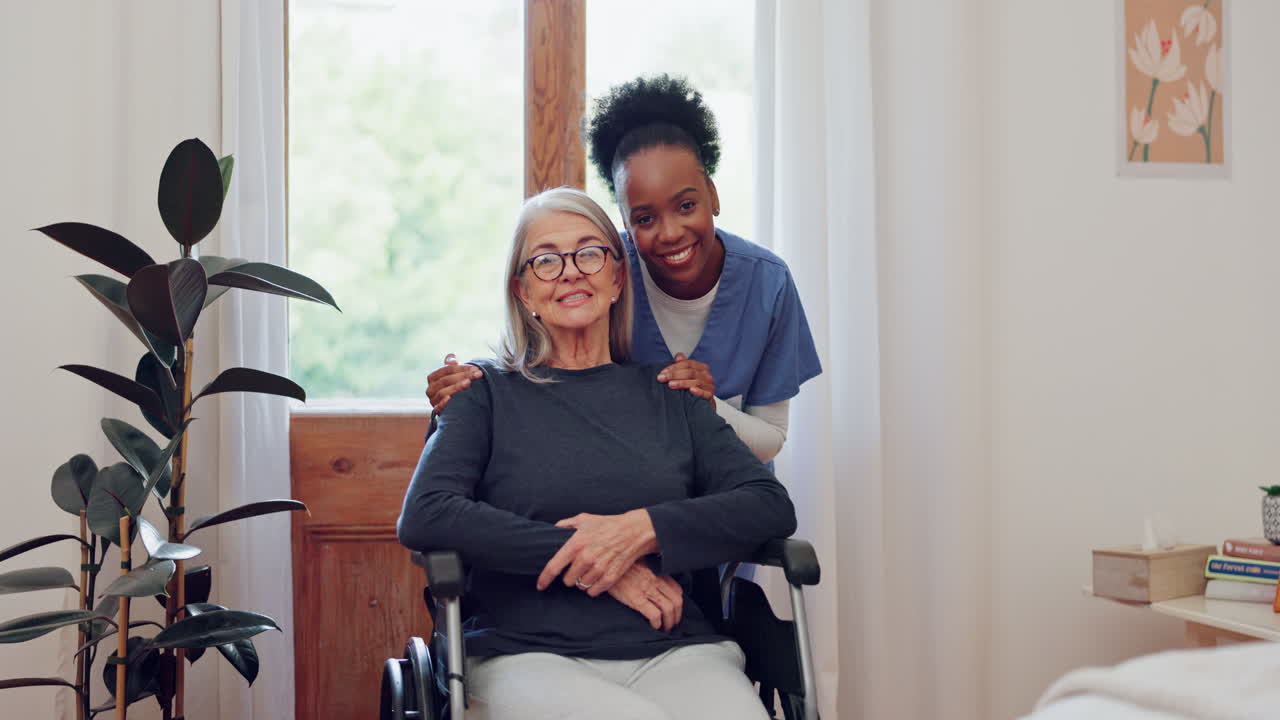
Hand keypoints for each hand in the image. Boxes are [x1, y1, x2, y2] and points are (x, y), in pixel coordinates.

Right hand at [425, 353, 482, 413]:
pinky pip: (437, 407)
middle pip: (445, 380)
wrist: (453, 407)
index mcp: (432, 377)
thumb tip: (452, 357)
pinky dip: (443, 403)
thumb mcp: (453, 375)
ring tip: (468, 383)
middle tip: (477, 374)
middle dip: (463, 376)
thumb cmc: (453, 386)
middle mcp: (430, 389)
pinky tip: (450, 398)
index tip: (475, 368)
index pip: (446, 370)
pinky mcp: (436, 411)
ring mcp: (433, 400)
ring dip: (456, 387)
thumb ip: (451, 365)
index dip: (461, 368)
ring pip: (442, 392)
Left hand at [536, 510, 658, 595]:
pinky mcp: (610, 577)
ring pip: (581, 586)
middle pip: (567, 580)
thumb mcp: (584, 519)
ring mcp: (599, 569)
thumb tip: (553, 530)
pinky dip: (593, 587)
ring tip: (590, 570)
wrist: (634, 531)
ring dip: (582, 581)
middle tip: (578, 567)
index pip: (553, 567)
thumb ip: (565, 525)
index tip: (540, 586)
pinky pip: (593, 591)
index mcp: (576, 544)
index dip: (544, 579)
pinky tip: (597, 577)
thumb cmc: (607, 524)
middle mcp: (586, 558)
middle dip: (570, 576)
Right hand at [605, 562, 684, 631]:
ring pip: (668, 608)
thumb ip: (648, 572)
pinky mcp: (635, 598)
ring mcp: (646, 589)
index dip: (678, 603)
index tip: (675, 611)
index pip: (677, 589)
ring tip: (665, 629)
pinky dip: (657, 623)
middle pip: (676, 601)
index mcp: (655, 572)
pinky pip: (654, 614)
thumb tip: (654, 584)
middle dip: (677, 616)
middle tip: (672, 624)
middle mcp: (654, 580)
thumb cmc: (618, 567)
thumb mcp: (637, 564)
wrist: (602, 566)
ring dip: (669, 622)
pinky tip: (654, 626)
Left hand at [656, 353, 715, 408]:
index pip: (687, 364)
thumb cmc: (693, 387)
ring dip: (682, 383)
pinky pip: (705, 393)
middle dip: (674, 375)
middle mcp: (707, 376)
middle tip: (662, 378)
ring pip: (696, 382)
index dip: (674, 367)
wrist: (702, 404)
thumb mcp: (688, 375)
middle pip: (690, 372)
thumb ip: (683, 365)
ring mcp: (709, 386)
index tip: (662, 372)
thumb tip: (678, 356)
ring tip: (670, 384)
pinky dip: (698, 391)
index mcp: (701, 368)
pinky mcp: (710, 396)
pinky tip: (691, 390)